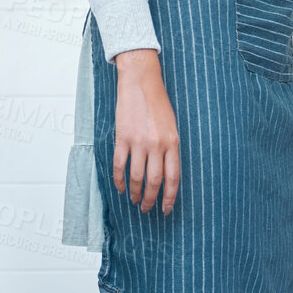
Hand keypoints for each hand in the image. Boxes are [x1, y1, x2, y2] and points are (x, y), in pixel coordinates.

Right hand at [112, 49, 180, 212]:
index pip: (173, 177)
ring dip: (135, 193)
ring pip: (136, 177)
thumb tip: (166, 175)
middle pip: (154, 181)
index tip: (166, 209)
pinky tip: (121, 188)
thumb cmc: (158, 104)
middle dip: (151, 199)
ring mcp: (138, 142)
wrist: (141, 83)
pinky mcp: (122, 138)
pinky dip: (119, 180)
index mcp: (173, 143)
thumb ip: (170, 150)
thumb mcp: (172, 127)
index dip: (169, 197)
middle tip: (147, 209)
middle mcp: (157, 145)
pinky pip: (120, 165)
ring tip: (135, 201)